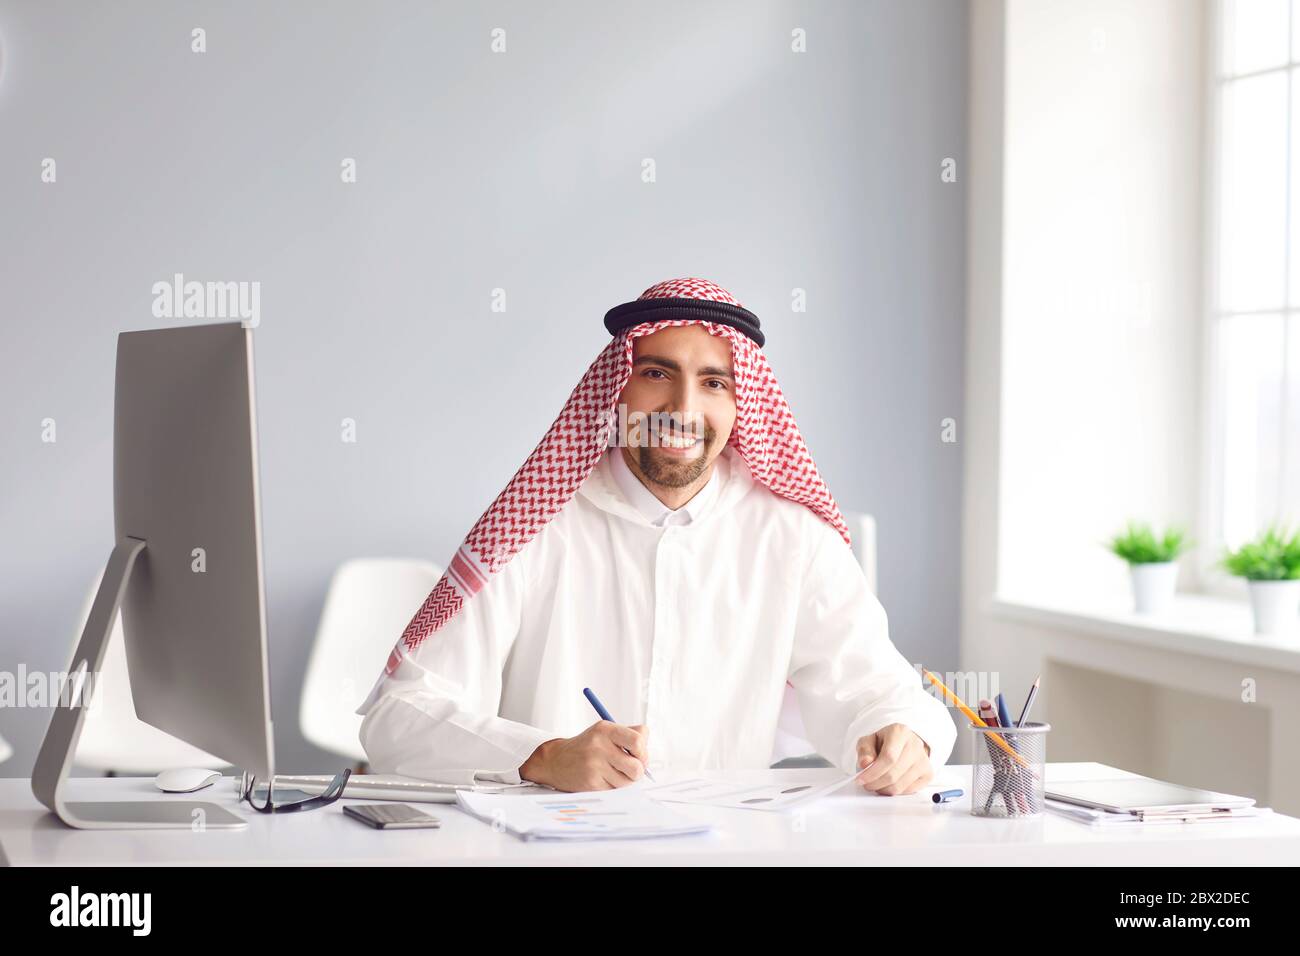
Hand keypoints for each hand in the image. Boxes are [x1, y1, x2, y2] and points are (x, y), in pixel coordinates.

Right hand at [519, 721, 648, 791]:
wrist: (556, 761)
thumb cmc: (588, 746)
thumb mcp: (606, 732)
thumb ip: (630, 735)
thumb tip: (648, 751)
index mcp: (606, 729)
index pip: (638, 740)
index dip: (643, 752)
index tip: (638, 756)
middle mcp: (599, 745)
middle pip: (637, 767)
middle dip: (637, 772)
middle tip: (630, 770)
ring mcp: (594, 765)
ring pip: (627, 782)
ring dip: (624, 781)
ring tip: (612, 773)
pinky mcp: (590, 782)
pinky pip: (614, 790)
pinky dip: (612, 787)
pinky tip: (602, 779)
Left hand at [854, 723, 933, 795]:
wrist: (903, 743)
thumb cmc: (885, 742)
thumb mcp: (869, 740)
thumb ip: (864, 750)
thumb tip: (865, 763)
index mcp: (900, 732)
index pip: (888, 757)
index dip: (873, 772)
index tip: (861, 779)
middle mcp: (915, 745)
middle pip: (893, 774)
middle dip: (875, 783)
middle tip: (866, 784)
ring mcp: (924, 760)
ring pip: (900, 785)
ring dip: (883, 789)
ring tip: (875, 784)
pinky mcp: (928, 774)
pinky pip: (908, 791)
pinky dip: (894, 791)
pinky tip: (888, 784)